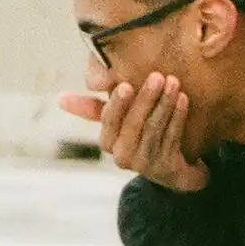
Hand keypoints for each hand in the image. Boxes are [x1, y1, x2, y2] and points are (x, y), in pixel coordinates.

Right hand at [59, 73, 207, 191]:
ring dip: (165, 104)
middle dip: (146, 98)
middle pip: (133, 124)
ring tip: (174, 82)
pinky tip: (184, 99)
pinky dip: (178, 117)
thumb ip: (93, 107)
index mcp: (108, 142)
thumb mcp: (118, 120)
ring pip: (154, 130)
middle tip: (157, 76)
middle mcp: (122, 156)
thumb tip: (60, 98)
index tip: (126, 84)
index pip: (109, 120)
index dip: (117, 104)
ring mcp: (145, 164)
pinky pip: (172, 138)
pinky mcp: (167, 168)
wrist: (175, 169)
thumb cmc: (141, 135)